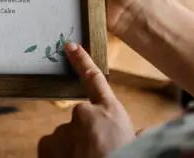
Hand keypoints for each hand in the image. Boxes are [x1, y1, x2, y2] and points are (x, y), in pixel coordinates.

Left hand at [38, 43, 134, 157]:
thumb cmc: (126, 156)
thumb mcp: (139, 146)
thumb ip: (139, 135)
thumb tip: (146, 131)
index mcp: (110, 112)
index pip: (94, 79)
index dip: (81, 60)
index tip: (69, 46)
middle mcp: (83, 114)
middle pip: (81, 121)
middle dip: (86, 136)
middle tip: (98, 153)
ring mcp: (64, 128)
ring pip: (66, 137)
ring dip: (73, 149)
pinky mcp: (47, 143)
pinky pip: (53, 149)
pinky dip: (59, 157)